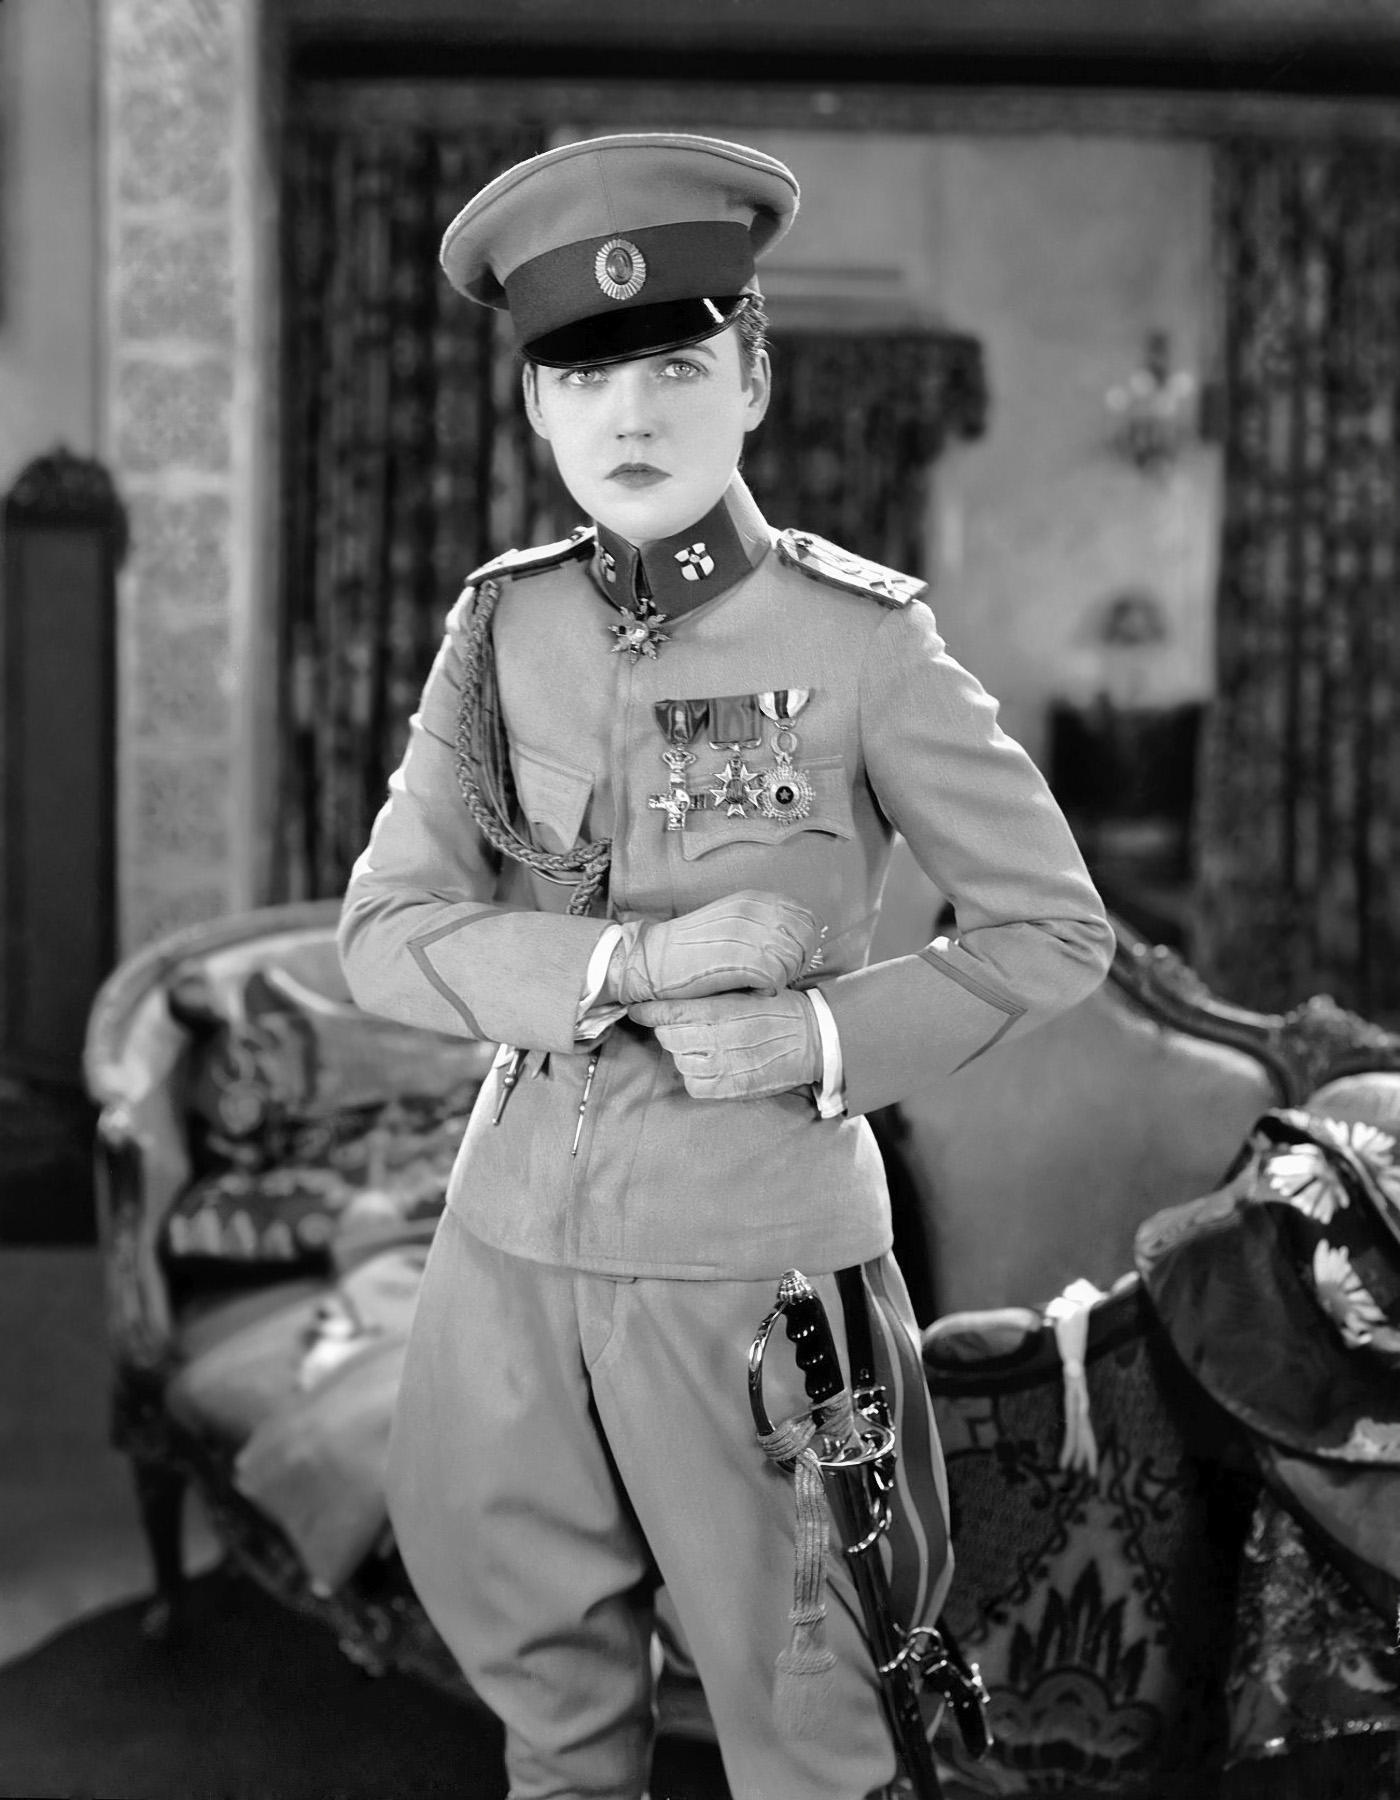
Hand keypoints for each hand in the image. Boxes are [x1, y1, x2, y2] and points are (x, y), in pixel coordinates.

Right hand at [609, 891, 818, 1004]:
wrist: (654, 958)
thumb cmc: (693, 946)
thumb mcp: (731, 920)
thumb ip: (762, 922)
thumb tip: (796, 940)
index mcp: (755, 899)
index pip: (807, 917)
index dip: (807, 942)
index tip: (792, 959)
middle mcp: (754, 911)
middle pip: (805, 939)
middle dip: (799, 963)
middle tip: (780, 976)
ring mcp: (746, 934)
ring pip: (793, 960)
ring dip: (784, 977)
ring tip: (764, 984)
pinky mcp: (738, 959)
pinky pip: (775, 978)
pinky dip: (769, 989)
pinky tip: (754, 991)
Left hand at [629, 990, 821, 1101]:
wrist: (815, 1038)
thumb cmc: (781, 1008)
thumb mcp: (747, 989)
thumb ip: (712, 994)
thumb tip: (677, 993)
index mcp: (720, 1010)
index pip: (668, 1012)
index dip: (648, 1011)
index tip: (639, 1009)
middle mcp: (717, 1039)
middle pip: (668, 1037)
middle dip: (669, 1029)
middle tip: (681, 1024)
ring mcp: (723, 1067)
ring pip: (679, 1061)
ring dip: (683, 1052)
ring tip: (699, 1044)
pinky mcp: (732, 1088)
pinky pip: (694, 1086)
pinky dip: (694, 1077)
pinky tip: (706, 1066)